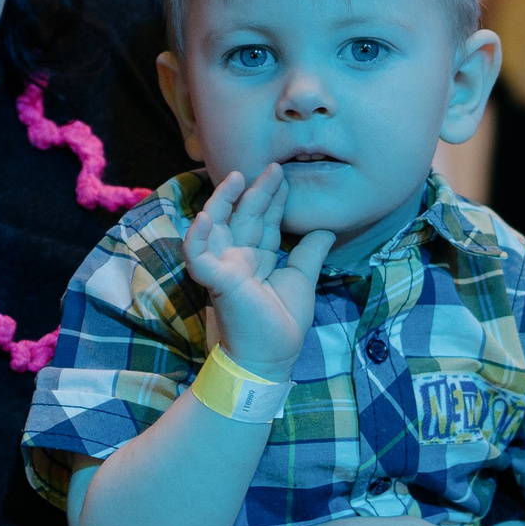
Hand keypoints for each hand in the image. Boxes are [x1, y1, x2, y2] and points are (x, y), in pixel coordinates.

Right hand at [184, 165, 331, 375]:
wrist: (270, 358)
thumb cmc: (282, 324)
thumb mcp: (302, 280)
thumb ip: (310, 253)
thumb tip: (327, 229)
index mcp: (257, 259)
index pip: (264, 222)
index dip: (273, 200)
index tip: (284, 177)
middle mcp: (238, 258)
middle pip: (244, 217)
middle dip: (257, 191)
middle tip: (273, 167)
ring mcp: (224, 267)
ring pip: (218, 226)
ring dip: (224, 201)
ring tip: (237, 176)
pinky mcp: (214, 280)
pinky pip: (198, 255)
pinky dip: (197, 236)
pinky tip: (204, 215)